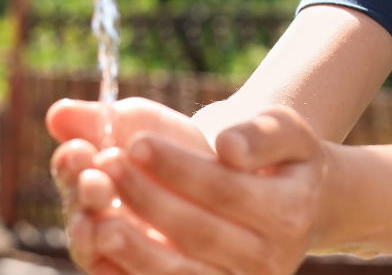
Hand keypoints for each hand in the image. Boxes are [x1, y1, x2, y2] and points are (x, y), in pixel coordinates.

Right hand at [47, 98, 214, 271]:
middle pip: (79, 215)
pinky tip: (135, 254)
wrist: (220, 173)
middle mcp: (96, 219)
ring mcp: (119, 249)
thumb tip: (58, 112)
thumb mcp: (139, 123)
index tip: (79, 151)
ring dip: (102, 238)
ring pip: (100, 251)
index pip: (69, 174)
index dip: (69, 165)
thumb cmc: (171, 145)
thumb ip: (98, 119)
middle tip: (96, 183)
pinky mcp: (145, 270)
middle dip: (84, 198)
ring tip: (109, 225)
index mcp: (86, 180)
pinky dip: (127, 268)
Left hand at [94, 106, 333, 274]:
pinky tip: (99, 247)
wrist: (297, 205)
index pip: (225, 190)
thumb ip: (262, 134)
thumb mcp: (286, 131)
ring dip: (132, 247)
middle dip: (147, 199)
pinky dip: (129, 272)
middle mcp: (269, 259)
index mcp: (291, 212)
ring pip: (179, 274)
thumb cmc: (284, 159)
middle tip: (105, 164)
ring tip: (94, 215)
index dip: (178, 168)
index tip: (136, 142)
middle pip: (198, 233)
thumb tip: (228, 146)